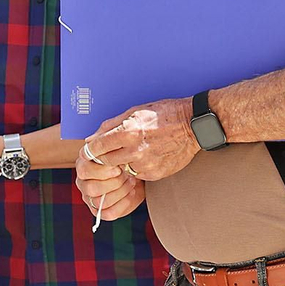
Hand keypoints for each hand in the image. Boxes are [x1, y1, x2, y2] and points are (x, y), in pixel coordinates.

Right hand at [74, 144, 145, 221]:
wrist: (139, 169)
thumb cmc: (126, 155)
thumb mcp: (118, 142)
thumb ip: (105, 138)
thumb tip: (90, 141)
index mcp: (83, 165)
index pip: (84, 170)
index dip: (102, 170)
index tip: (118, 166)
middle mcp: (83, 182)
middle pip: (90, 188)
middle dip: (113, 182)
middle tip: (126, 174)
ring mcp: (91, 198)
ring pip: (100, 201)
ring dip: (120, 191)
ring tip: (131, 181)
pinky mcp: (102, 211)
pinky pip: (108, 213)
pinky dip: (123, 203)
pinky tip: (131, 193)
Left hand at [84, 99, 199, 182]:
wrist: (193, 125)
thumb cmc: (165, 114)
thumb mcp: (135, 111)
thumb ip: (110, 125)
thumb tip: (91, 138)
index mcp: (128, 132)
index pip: (96, 148)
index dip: (90, 149)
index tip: (91, 149)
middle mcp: (135, 150)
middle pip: (105, 162)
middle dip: (105, 156)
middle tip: (111, 150)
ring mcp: (146, 164)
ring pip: (121, 169)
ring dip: (122, 162)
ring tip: (134, 150)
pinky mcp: (155, 174)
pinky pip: (137, 174)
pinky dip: (137, 167)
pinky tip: (147, 155)